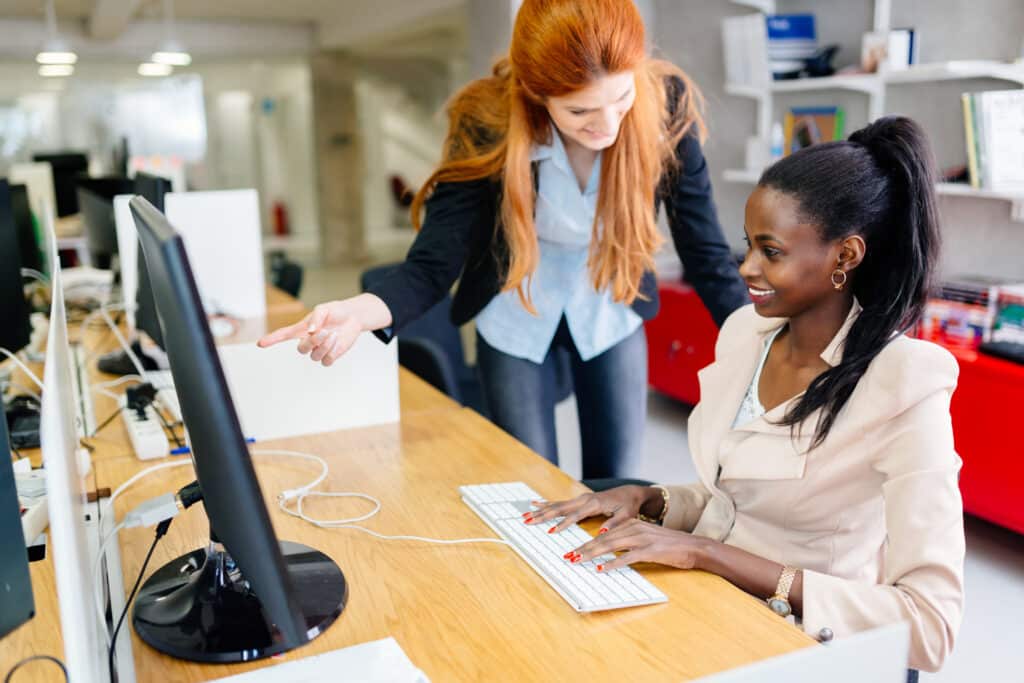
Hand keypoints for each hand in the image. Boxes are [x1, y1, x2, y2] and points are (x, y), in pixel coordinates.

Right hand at [256, 293, 391, 366]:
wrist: (352, 317)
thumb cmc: (335, 311)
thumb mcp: (324, 309)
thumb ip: (316, 318)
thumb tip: (310, 331)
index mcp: (301, 329)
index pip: (283, 335)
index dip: (271, 340)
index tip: (261, 343)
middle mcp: (308, 341)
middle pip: (301, 349)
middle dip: (313, 341)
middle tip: (325, 331)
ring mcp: (319, 350)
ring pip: (315, 356)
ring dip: (324, 346)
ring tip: (333, 334)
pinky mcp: (330, 355)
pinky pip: (326, 361)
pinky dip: (332, 352)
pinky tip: (336, 342)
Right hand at [524, 485, 651, 534]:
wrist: (630, 493)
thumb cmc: (629, 506)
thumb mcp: (627, 516)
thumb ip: (615, 524)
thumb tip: (603, 531)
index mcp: (594, 504)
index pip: (575, 515)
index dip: (564, 523)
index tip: (552, 531)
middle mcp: (584, 499)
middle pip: (560, 508)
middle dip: (543, 515)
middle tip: (528, 520)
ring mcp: (580, 499)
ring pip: (557, 505)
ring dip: (540, 510)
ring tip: (525, 515)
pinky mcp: (579, 500)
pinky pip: (560, 503)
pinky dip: (547, 504)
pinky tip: (535, 504)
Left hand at [568, 518, 710, 571]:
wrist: (693, 546)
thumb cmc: (669, 546)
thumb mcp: (646, 539)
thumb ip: (628, 544)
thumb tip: (609, 554)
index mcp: (632, 524)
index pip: (604, 533)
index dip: (586, 542)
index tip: (572, 550)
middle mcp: (634, 528)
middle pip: (603, 538)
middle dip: (583, 548)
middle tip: (568, 556)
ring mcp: (642, 538)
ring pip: (611, 545)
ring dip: (592, 554)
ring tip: (578, 561)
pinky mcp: (650, 550)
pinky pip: (628, 557)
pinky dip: (613, 563)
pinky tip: (602, 569)